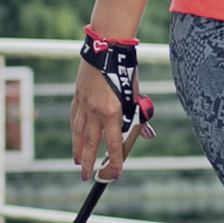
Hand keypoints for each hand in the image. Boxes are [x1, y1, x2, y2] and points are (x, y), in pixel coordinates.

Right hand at [72, 64, 141, 181]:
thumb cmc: (125, 69)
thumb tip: (148, 135)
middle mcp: (95, 111)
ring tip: (77, 161)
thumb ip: (140, 116)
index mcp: (112, 112)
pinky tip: (75, 137)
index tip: (115, 173)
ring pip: (79, 132)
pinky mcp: (78, 96)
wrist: (106, 46)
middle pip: (91, 143)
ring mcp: (83, 104)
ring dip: (78, 149)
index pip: (114, 144)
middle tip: (85, 176)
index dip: (115, 161)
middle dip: (89, 162)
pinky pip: (74, 119)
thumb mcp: (136, 94)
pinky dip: (75, 131)